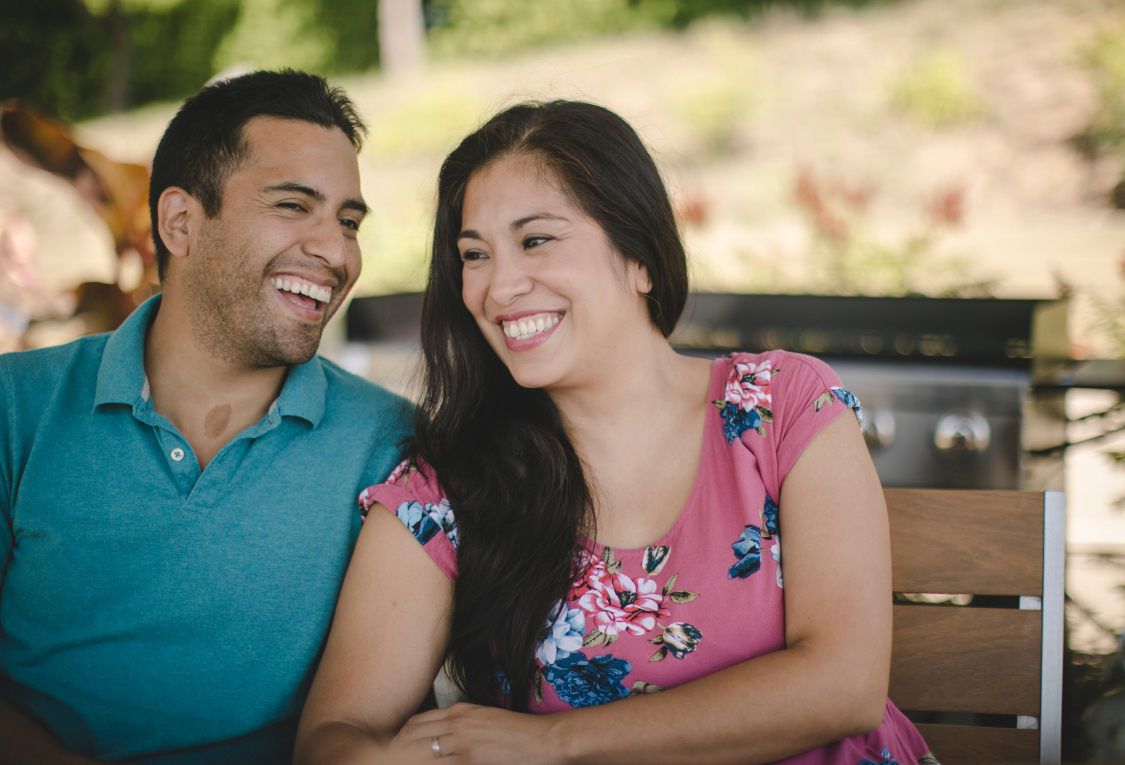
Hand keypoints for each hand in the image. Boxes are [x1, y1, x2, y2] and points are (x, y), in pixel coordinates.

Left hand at [393, 702, 563, 764]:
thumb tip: (445, 736)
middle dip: (394, 751)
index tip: (393, 748)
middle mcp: (455, 723)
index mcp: (460, 711)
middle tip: (387, 759)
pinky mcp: (468, 759)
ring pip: (418, 753)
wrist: (544, 741)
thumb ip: (464, 724)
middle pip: (410, 736)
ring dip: (407, 760)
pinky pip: (437, 764)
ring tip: (395, 764)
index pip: (416, 722)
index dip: (400, 738)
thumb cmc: (520, 733)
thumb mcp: (487, 719)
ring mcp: (460, 742)